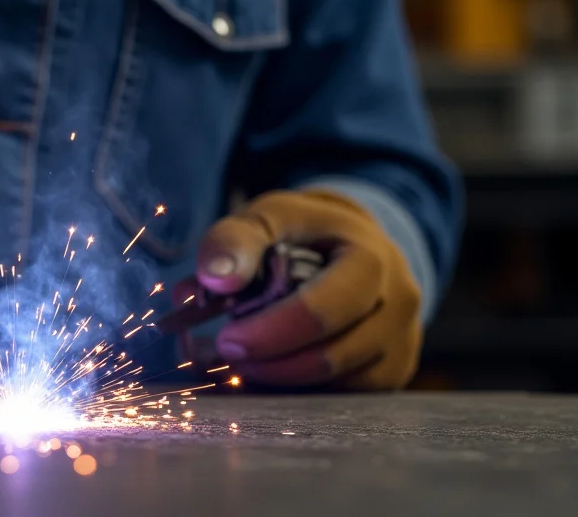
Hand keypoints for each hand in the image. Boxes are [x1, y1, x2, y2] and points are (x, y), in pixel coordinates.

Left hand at [180, 189, 421, 389]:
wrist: (350, 241)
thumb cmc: (303, 231)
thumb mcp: (268, 217)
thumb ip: (235, 240)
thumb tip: (214, 278)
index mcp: (370, 259)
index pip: (324, 310)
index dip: (271, 332)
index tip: (227, 340)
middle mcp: (397, 303)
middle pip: (332, 357)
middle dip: (271, 363)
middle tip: (228, 355)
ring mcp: (400, 341)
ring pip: (336, 384)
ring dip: (280, 379)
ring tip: (243, 360)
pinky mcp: (391, 371)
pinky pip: (342, 397)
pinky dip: (299, 389)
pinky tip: (270, 369)